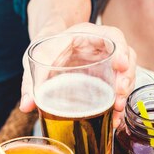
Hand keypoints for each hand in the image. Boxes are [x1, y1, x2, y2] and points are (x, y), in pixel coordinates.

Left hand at [20, 22, 135, 128]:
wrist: (47, 51)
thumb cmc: (45, 49)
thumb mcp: (36, 59)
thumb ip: (30, 81)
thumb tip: (26, 106)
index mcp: (88, 35)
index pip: (114, 36)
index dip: (122, 50)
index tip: (121, 65)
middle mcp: (102, 49)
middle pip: (126, 59)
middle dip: (126, 78)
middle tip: (118, 96)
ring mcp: (106, 65)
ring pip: (126, 76)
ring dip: (124, 94)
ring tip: (116, 110)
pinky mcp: (106, 81)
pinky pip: (117, 91)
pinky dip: (117, 106)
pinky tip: (114, 119)